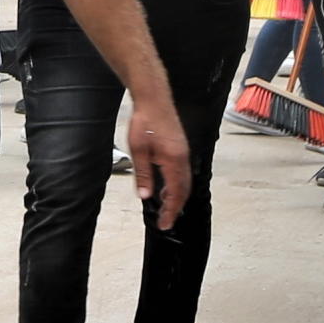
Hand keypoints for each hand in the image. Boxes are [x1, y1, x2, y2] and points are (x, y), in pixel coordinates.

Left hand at [123, 97, 191, 231]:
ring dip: (177, 196)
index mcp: (173, 160)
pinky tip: (166, 185)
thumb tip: (145, 195)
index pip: (175, 193)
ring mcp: (183, 152)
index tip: (164, 223)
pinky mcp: (181, 147)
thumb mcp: (138, 151)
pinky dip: (177, 184)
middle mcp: (183, 158)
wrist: (153, 99)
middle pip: (184, 190)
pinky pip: (182, 171)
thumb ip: (143, 175)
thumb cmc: (144, 121)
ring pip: (185, 181)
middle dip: (176, 207)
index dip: (170, 210)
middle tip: (166, 221)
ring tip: (165, 207)